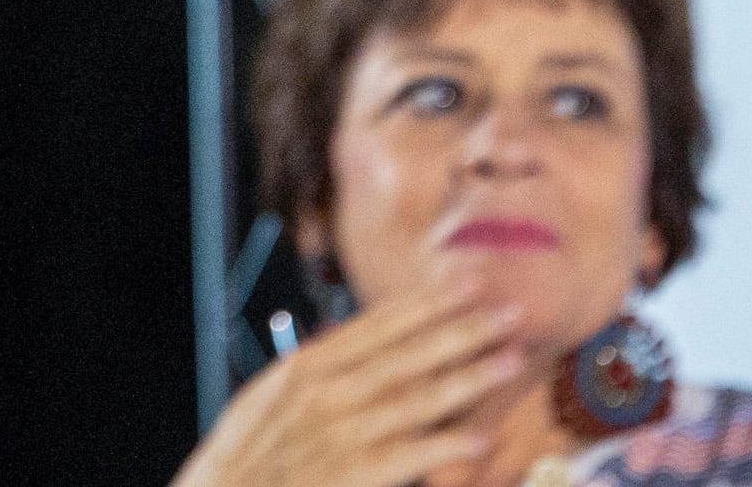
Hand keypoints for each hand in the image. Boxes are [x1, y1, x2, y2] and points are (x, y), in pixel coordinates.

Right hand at [168, 285, 525, 486]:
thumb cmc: (242, 460)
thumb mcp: (264, 400)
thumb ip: (310, 373)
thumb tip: (342, 340)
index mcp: (304, 368)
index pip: (376, 326)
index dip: (426, 304)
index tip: (465, 283)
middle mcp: (323, 394)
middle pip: (406, 355)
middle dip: (461, 330)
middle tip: (509, 310)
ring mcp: (339, 435)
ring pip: (416, 399)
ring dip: (468, 378)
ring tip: (509, 360)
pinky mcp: (350, 477)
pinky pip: (409, 458)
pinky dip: (445, 446)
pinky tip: (481, 438)